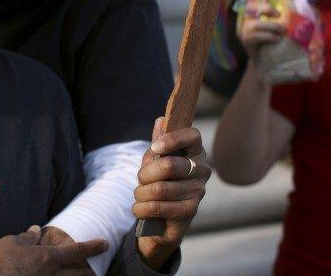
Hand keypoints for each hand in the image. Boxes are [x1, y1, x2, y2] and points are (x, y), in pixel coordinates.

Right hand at [0, 225, 105, 275]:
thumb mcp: (12, 242)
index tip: (104, 243)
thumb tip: (35, 230)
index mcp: (49, 258)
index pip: (76, 250)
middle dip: (89, 271)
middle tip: (96, 269)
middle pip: (78, 274)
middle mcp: (52, 275)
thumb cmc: (0, 261)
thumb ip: (27, 238)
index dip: (91, 246)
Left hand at [133, 118, 211, 269]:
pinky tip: (140, 209)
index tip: (154, 147)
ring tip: (140, 196)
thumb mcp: (155, 160)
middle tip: (141, 180)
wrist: (160, 219)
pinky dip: (141, 208)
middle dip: (145, 174)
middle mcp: (201, 170)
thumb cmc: (158, 182)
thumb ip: (158, 142)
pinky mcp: (190, 211)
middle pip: (169, 165)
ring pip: (159, 188)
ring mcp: (198, 191)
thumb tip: (161, 121)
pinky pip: (157, 206)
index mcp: (194, 152)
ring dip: (140, 193)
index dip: (172, 139)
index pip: (192, 136)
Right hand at [238, 0, 284, 57]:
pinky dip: (270, 37)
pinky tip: (277, 39)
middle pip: (250, 7)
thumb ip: (277, 16)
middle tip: (279, 16)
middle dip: (267, 9)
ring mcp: (243, 30)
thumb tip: (292, 6)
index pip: (250, 0)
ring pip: (254, 24)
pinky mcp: (245, 40)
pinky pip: (257, 36)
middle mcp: (244, 20)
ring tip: (282, 31)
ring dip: (272, 26)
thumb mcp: (274, 25)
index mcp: (251, 13)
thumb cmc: (271, 39)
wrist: (263, 59)